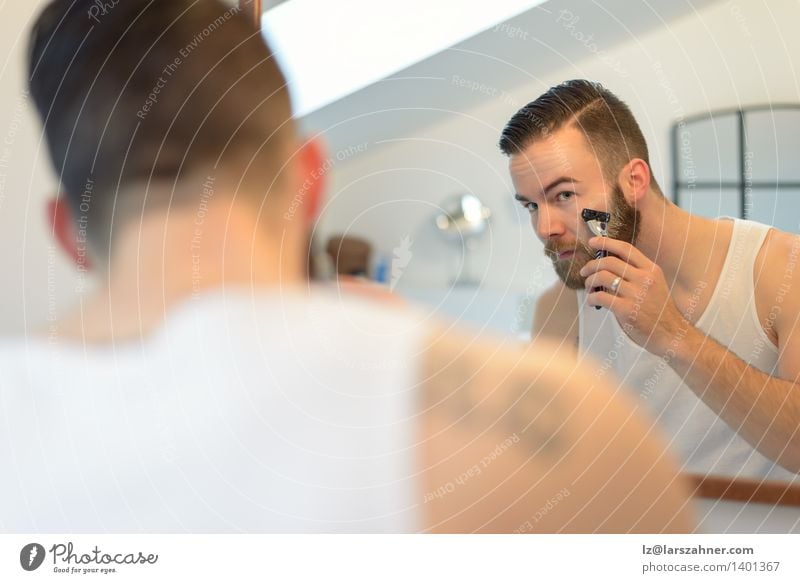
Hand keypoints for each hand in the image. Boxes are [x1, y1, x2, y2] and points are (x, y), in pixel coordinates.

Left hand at [579, 237, 689, 356]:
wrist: (672, 333)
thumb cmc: (659, 310)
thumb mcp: (654, 284)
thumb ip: (636, 273)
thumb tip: (608, 265)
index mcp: (651, 269)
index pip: (625, 248)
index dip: (606, 242)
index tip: (593, 241)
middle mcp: (644, 278)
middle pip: (609, 262)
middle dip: (591, 265)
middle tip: (584, 272)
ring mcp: (635, 294)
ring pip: (602, 277)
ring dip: (589, 282)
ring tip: (589, 288)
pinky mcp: (626, 309)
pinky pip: (600, 297)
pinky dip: (591, 298)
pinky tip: (592, 302)